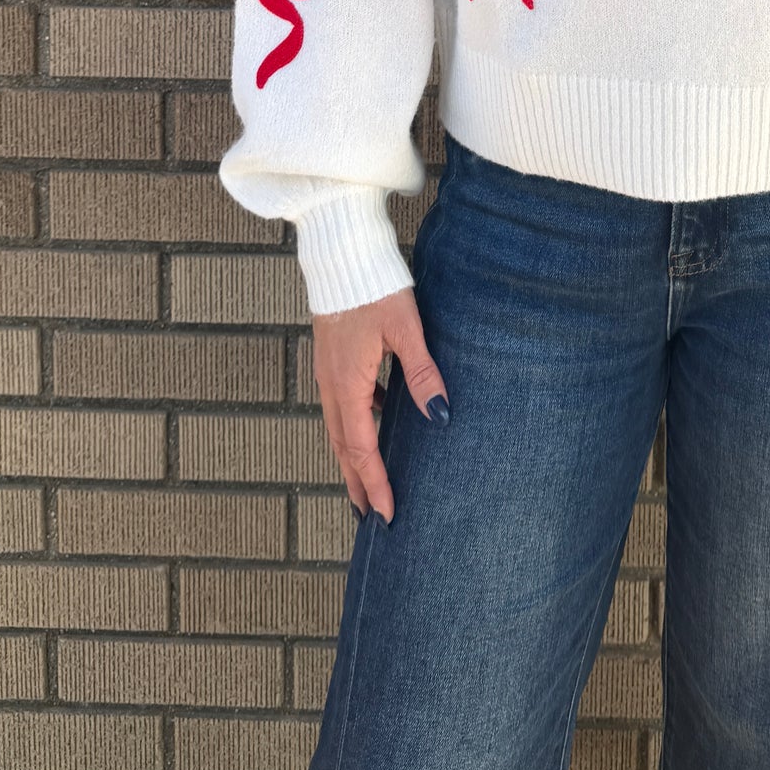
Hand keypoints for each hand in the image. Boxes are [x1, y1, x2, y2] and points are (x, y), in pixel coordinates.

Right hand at [312, 286, 448, 522]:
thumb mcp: (405, 330)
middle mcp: (331, 385)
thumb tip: (440, 416)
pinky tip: (378, 421)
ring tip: (369, 481)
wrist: (341, 253)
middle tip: (371, 517)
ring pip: (339, 427)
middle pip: (342, 447)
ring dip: (353, 458)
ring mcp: (328, 372)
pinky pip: (343, 404)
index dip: (374, 483)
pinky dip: (356, 425)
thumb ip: (422, 373)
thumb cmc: (374, 288)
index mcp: (347, 385)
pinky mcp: (333, 358)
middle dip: (357, 483)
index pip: (360, 448)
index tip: (386, 515)